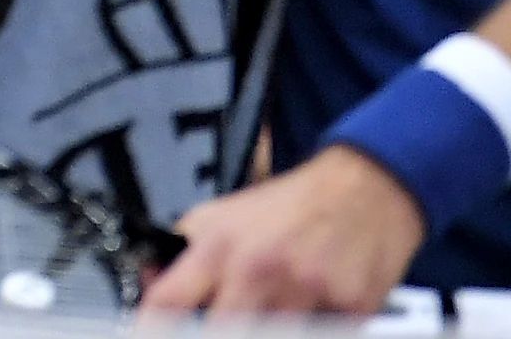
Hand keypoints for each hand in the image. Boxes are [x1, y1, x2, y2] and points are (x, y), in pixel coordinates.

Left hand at [142, 146, 423, 319]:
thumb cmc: (292, 205)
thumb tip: (149, 279)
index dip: (150, 329)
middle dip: (219, 332)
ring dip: (274, 326)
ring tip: (280, 301)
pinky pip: (325, 332)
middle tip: (229, 319)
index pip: (168, 301)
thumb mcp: (224, 215)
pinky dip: (319, 324)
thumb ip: (184, 249)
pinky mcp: (349, 307)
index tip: (145, 336)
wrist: (365, 186)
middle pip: (221, 333)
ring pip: (275, 334)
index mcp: (221, 245)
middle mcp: (260, 268)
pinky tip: (316, 306)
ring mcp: (306, 289)